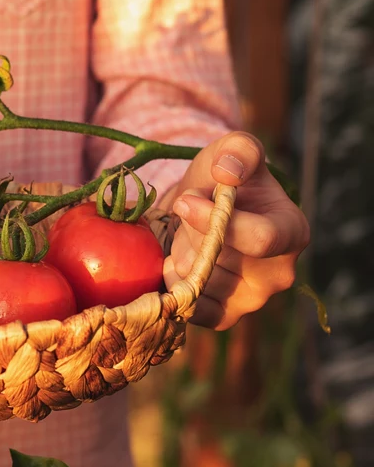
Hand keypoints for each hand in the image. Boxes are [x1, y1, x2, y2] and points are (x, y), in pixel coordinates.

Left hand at [164, 131, 309, 330]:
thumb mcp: (234, 149)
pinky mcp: (225, 316)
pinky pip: (190, 307)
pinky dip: (174, 283)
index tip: (185, 202)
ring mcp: (253, 300)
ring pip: (197, 279)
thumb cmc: (224, 177)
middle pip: (217, 258)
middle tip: (188, 215)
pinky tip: (178, 261)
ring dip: (181, 253)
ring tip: (190, 236)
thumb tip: (228, 172)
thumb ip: (239, 151)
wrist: (204, 208)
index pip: (260, 239)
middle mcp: (279, 273)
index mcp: (292, 232)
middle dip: (190, 232)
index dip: (215, 221)